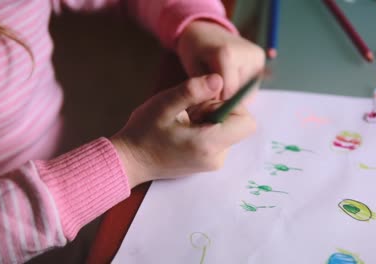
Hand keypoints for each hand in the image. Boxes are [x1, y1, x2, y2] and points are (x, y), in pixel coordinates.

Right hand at [111, 74, 255, 187]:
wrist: (129, 161)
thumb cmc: (143, 132)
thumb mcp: (163, 105)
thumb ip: (192, 91)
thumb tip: (219, 79)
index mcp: (209, 144)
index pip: (246, 122)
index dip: (232, 105)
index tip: (205, 102)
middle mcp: (216, 158)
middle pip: (237, 124)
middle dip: (217, 111)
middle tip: (189, 112)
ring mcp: (213, 162)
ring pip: (227, 129)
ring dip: (210, 119)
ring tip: (183, 122)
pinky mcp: (207, 162)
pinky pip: (218, 138)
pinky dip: (206, 129)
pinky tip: (184, 131)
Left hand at [177, 20, 264, 99]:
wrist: (206, 31)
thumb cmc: (196, 50)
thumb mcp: (192, 68)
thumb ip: (204, 87)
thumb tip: (216, 104)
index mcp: (227, 54)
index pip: (229, 92)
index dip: (217, 101)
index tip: (207, 101)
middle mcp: (248, 54)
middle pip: (240, 93)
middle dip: (225, 98)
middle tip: (212, 93)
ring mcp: (257, 57)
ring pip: (247, 92)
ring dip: (233, 95)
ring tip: (220, 84)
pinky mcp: (261, 59)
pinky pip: (252, 86)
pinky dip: (240, 89)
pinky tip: (229, 81)